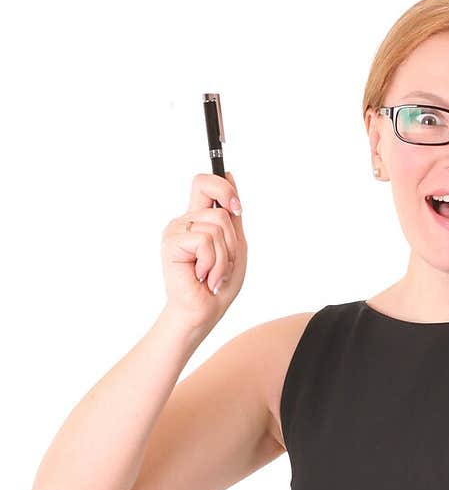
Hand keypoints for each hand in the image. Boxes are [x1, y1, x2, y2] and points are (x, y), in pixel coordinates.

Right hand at [160, 170, 246, 333]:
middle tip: (224, 264)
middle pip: (219, 209)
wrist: (202, 313)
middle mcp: (184, 221)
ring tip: (213, 274)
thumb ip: (232, 216)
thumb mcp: (235, 247)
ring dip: (224, 258)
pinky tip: (203, 278)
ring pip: (216, 227)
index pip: (204, 182)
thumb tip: (230, 176)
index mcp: (197, 219)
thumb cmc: (217, 285)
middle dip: (232, 242)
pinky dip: (214, 264)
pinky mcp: (171, 243)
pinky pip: (206, 242)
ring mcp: (175, 231)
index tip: (237, 208)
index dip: (223, 186)